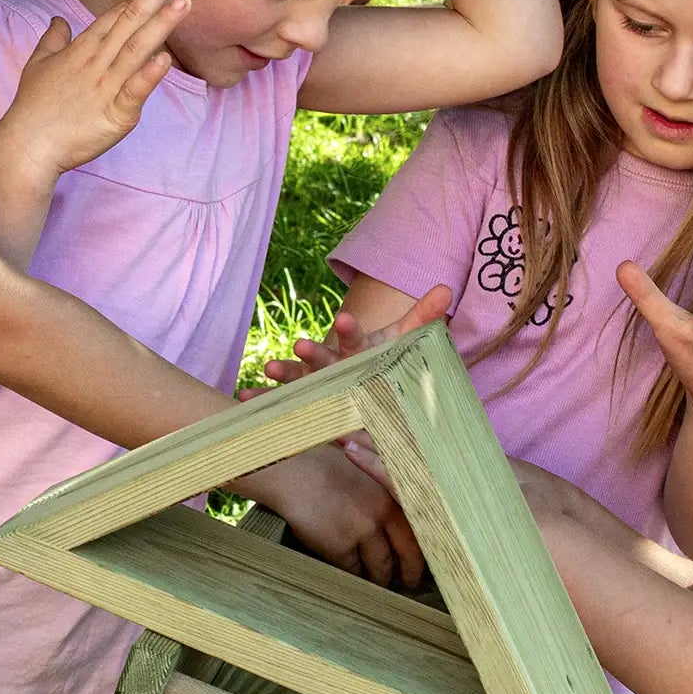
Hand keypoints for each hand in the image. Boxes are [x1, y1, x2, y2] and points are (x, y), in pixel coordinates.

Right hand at [0, 0, 183, 179]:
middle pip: (130, 20)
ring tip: (183, 1)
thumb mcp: (38, 64)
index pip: (116, 15)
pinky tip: (166, 59)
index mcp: (83, 48)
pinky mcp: (115, 114)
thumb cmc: (34, 106)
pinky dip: (149, 75)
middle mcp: (97, 61)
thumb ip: (53, 39)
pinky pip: (134, 91)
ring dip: (161, 24)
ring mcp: (107, 86)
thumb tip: (59, 20)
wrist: (29, 144)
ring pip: (137, 48)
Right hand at [244, 441, 423, 587]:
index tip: (421, 560)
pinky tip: (355, 581)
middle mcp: (381, 515)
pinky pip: (353, 571)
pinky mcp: (339, 547)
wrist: (291, 470)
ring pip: (380, 567)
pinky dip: (355, 578)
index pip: (417, 530)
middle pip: (406, 554)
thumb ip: (384, 479)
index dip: (422, 549)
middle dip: (409, 573)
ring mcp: (361, 532)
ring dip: (381, 579)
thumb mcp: (365, 461)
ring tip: (380, 585)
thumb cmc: (323, 460)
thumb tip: (398, 498)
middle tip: (408, 584)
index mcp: (391, 494)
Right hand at [260, 284, 452, 387]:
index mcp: (358, 347)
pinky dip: (264, 401)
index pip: (356, 335)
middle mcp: (333, 364)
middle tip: (301, 344)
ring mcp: (317, 384)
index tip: (345, 319)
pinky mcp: (306, 405)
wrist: (370, 385)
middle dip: (312, 352)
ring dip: (284, 374)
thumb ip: (422, 320)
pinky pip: (282, 403)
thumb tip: (446, 289)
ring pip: (299, 378)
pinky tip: (246, 398)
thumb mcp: (405, 344)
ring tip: (268, 370)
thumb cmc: (385, 361)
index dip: (351, 328)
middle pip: (323, 357)